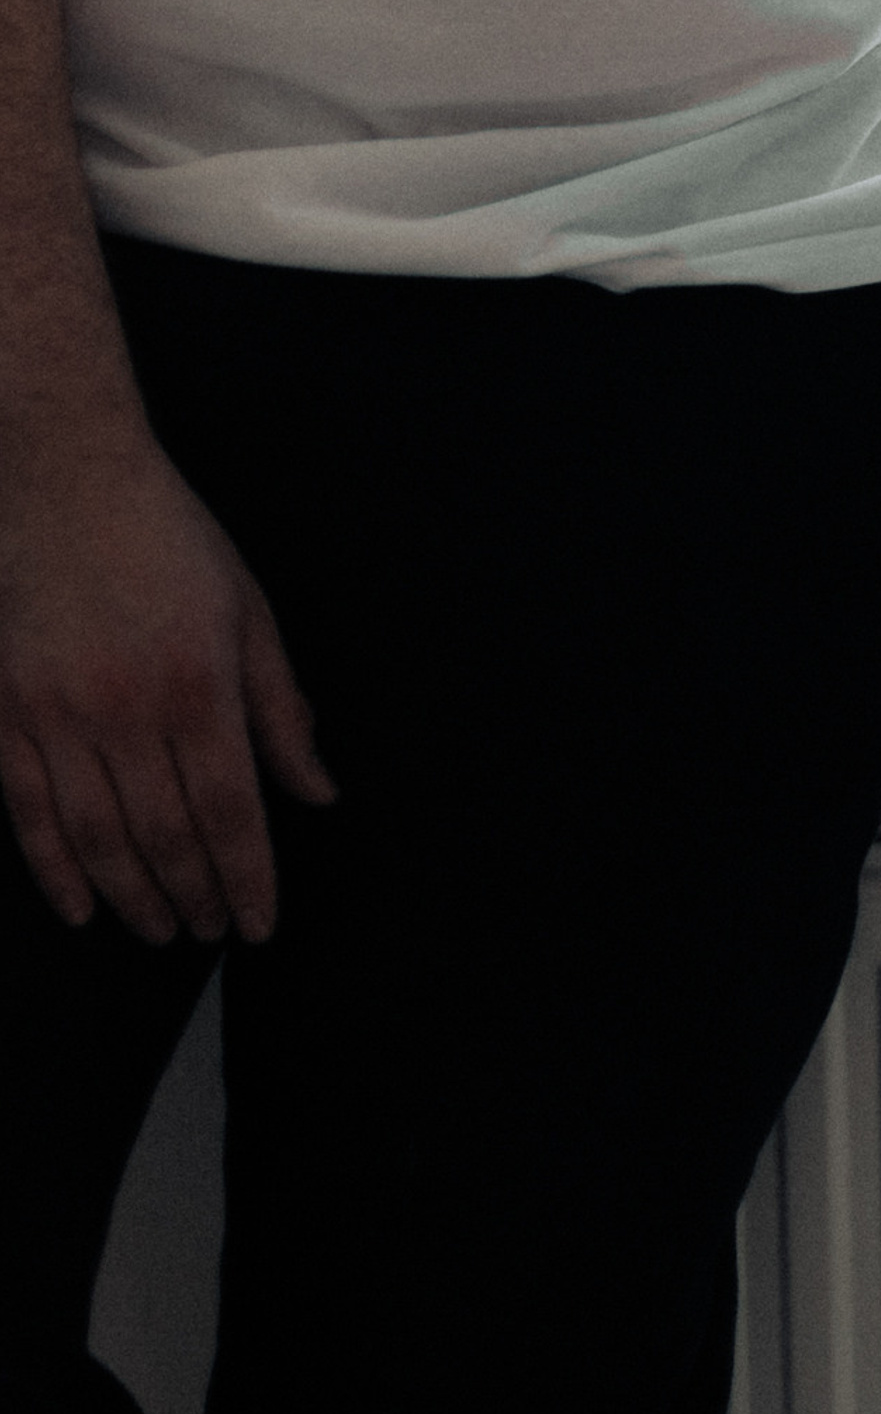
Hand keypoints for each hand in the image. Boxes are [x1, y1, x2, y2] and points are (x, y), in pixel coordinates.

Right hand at [0, 430, 337, 943]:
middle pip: (166, 835)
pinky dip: (54, 870)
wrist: (66, 481)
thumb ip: (281, 709)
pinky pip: (28, 812)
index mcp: (198, 683)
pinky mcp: (7, 712)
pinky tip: (82, 907)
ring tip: (161, 928)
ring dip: (134, 895)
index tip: (261, 923)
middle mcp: (126, 709)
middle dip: (196, 896)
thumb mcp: (249, 611)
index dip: (249, 878)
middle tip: (212, 932)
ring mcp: (58, 714)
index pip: (233, 810)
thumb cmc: (169, 539)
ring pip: (97, 837)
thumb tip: (317, 790)